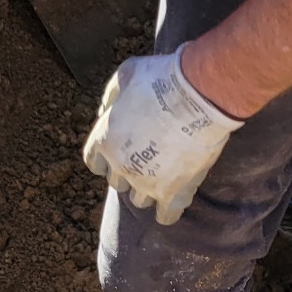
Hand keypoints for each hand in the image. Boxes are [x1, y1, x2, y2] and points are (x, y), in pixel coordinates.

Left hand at [83, 48, 241, 224]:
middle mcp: (120, 166)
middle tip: (148, 158)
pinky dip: (168, 212)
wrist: (197, 95)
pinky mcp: (172, 194)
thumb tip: (105, 110)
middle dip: (129, 172)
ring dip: (148, 189)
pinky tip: (173, 203)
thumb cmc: (161, 80)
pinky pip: (166, 216)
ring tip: (164, 175)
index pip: (95, 162)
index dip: (107, 158)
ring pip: (140, 200)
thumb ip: (111, 96)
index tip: (121, 152)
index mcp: (104, 140)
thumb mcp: (125, 74)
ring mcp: (145, 183)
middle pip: (118, 183)